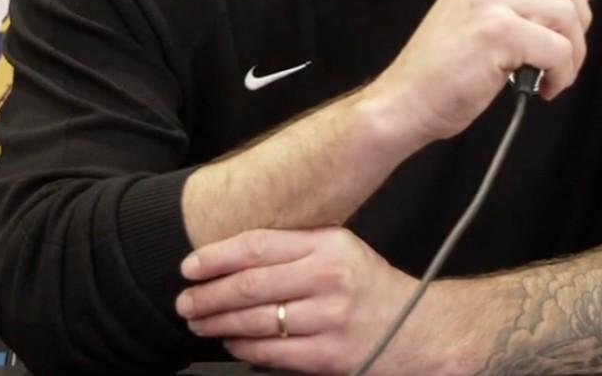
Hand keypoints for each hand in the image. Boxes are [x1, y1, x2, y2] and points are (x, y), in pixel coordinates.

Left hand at [176, 227, 420, 374]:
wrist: (416, 327)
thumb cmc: (368, 286)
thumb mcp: (338, 249)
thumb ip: (293, 248)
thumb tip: (230, 257)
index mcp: (328, 245)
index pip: (258, 246)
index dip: (216, 256)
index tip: (190, 266)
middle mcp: (329, 278)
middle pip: (250, 285)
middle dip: (207, 295)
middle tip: (184, 300)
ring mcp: (330, 319)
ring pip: (255, 320)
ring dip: (217, 322)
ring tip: (198, 321)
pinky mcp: (328, 356)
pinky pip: (270, 352)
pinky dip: (242, 346)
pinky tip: (229, 340)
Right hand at [367, 0, 590, 142]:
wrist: (406, 100)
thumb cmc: (443, 68)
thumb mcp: (473, 12)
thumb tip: (567, 3)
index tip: (572, 7)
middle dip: (580, 17)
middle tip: (567, 49)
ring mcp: (489, 0)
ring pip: (567, 13)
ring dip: (574, 51)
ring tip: (556, 73)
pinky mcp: (497, 32)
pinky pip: (558, 49)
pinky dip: (563, 74)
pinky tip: (545, 87)